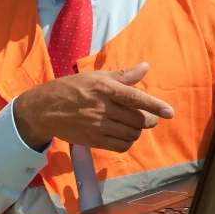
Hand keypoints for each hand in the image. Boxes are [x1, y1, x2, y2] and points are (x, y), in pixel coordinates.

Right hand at [14, 62, 174, 151]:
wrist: (45, 109)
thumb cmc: (72, 88)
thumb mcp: (96, 76)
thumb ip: (123, 75)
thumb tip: (145, 67)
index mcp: (104, 88)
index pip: (134, 98)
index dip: (154, 105)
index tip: (169, 112)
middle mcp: (102, 108)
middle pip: (137, 119)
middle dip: (149, 119)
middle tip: (148, 117)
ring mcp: (98, 126)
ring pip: (131, 134)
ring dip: (138, 131)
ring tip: (133, 124)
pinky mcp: (94, 140)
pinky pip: (121, 146)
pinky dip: (128, 142)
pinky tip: (124, 134)